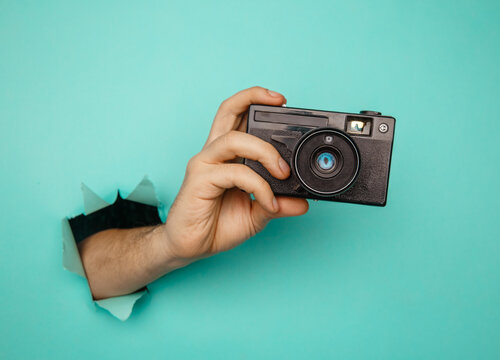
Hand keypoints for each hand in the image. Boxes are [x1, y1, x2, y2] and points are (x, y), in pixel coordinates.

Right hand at [163, 87, 308, 261]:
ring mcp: (204, 164)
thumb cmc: (217, 225)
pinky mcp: (199, 179)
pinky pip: (236, 173)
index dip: (257, 101)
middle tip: (281, 102)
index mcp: (227, 155)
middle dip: (253, 97)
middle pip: (228, 110)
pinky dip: (259, 187)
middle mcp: (214, 153)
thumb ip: (278, 204)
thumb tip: (303, 203)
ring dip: (266, 152)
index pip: (238, 116)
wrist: (190, 247)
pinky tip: (269, 203)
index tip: (283, 102)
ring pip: (235, 139)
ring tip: (283, 173)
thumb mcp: (257, 214)